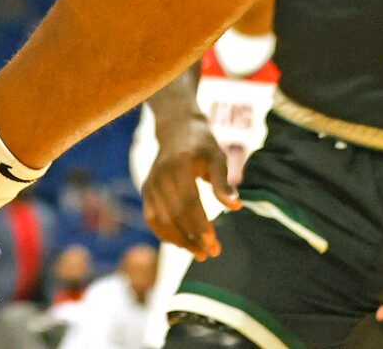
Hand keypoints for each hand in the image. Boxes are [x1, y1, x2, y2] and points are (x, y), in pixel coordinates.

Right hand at [140, 120, 239, 258]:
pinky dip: (165, 234)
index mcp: (179, 164)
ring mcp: (150, 182)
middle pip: (175, 214)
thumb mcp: (217, 157)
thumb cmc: (202, 145)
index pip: (189, 201)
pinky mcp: (146, 189)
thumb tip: (236, 207)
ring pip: (162, 220)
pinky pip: (152, 218)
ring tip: (200, 253)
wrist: (177, 128)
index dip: (200, 225)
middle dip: (193, 237)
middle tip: (213, 252)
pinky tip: (182, 243)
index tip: (214, 245)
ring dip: (180, 240)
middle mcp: (160, 174)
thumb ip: (223, 182)